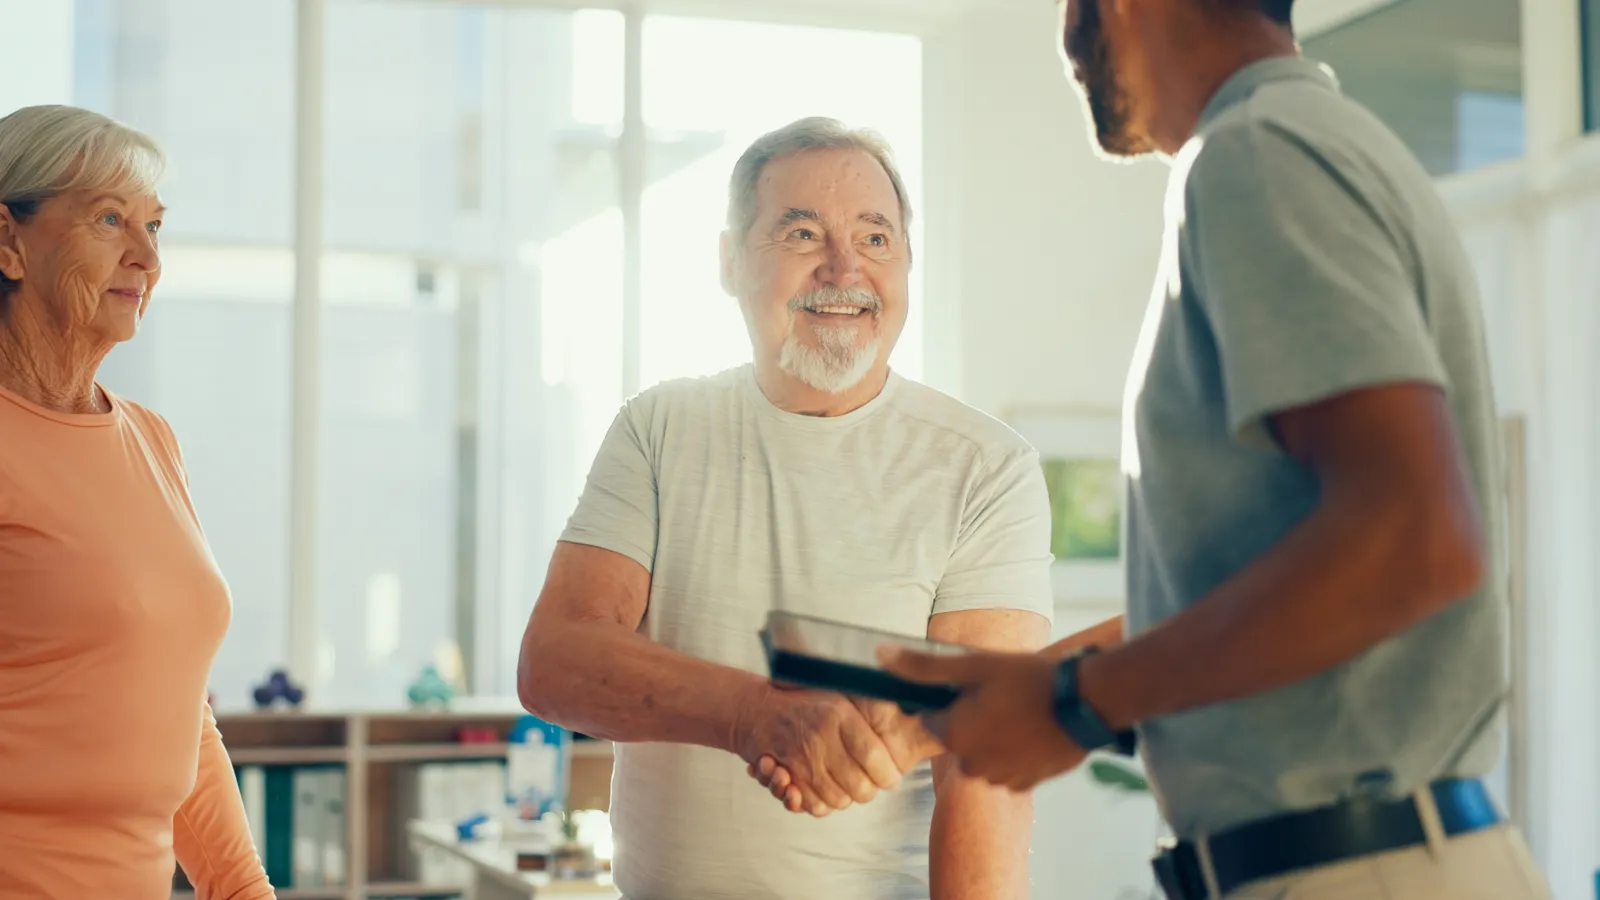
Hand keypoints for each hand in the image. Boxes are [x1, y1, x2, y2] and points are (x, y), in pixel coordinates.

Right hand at [733, 687, 903, 816]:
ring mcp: (801, 759)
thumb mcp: (840, 695)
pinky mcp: (786, 776)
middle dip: (868, 790)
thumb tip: (913, 716)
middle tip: (868, 784)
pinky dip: (823, 804)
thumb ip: (871, 708)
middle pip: (860, 787)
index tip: (890, 777)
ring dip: (845, 797)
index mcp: (839, 714)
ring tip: (845, 783)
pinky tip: (825, 789)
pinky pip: (815, 806)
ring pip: (839, 800)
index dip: (888, 775)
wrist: (758, 711)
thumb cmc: (806, 702)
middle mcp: (820, 737)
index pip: (876, 758)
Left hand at [879, 646, 1086, 791]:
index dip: (952, 702)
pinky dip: (1015, 752)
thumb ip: (924, 666)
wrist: (1085, 704)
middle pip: (959, 738)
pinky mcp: (1025, 784)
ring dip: (994, 737)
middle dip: (973, 720)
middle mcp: (972, 765)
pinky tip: (1033, 730)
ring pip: (984, 754)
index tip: (975, 689)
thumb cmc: (1029, 680)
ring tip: (1020, 712)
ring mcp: (1000, 778)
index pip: (933, 720)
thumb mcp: (973, 666)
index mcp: (954, 735)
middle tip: (1002, 697)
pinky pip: (1008, 768)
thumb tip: (880, 656)